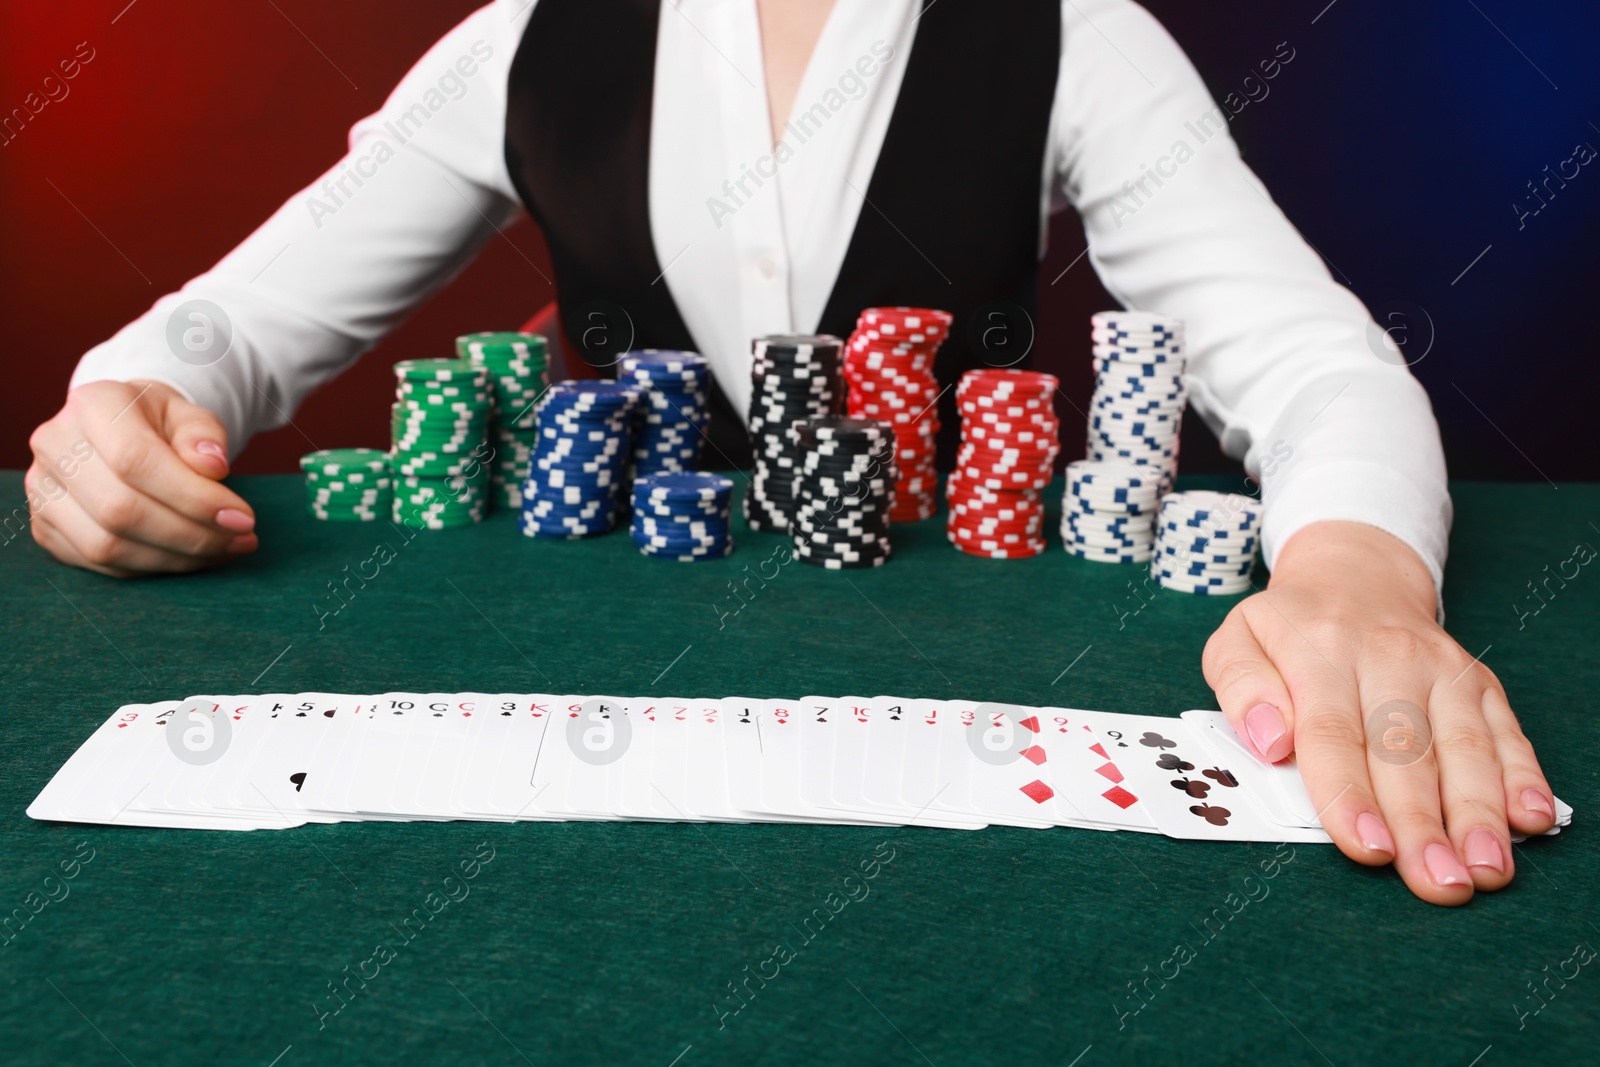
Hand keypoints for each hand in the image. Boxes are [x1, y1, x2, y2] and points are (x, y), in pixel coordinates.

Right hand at [26, 380, 256, 576]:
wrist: (120, 430)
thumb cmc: (160, 423)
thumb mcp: (190, 414)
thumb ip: (204, 434)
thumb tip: (213, 465)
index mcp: (92, 405)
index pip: (136, 461)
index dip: (193, 498)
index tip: (243, 517)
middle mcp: (54, 445)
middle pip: (120, 510)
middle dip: (191, 535)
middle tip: (240, 538)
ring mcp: (42, 490)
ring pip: (107, 546)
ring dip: (175, 558)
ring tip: (224, 548)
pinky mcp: (45, 527)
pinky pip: (100, 565)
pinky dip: (153, 567)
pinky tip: (191, 557)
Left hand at [1202, 521, 1555, 904]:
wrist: (1355, 576)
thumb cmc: (1290, 628)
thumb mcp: (1238, 640)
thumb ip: (1241, 688)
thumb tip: (1268, 740)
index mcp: (1320, 649)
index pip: (1335, 731)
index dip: (1351, 794)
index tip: (1366, 847)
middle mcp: (1389, 657)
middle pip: (1406, 750)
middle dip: (1422, 823)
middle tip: (1436, 882)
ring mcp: (1441, 669)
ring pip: (1463, 746)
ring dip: (1478, 813)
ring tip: (1485, 870)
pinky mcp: (1479, 682)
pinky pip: (1505, 732)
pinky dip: (1523, 778)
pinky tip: (1530, 820)